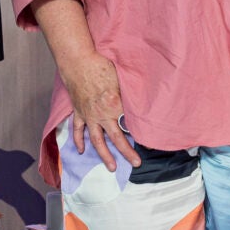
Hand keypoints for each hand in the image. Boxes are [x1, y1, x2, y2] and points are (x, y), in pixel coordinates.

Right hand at [58, 48, 139, 171]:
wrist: (79, 62)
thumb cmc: (102, 67)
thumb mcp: (122, 80)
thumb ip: (129, 95)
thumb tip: (140, 104)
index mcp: (116, 106)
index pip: (130, 125)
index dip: (141, 135)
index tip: (150, 144)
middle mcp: (102, 115)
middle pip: (116, 138)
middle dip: (127, 153)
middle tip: (136, 163)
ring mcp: (89, 116)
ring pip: (97, 141)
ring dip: (105, 155)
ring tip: (112, 167)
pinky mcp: (78, 112)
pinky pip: (78, 130)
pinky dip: (79, 141)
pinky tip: (82, 150)